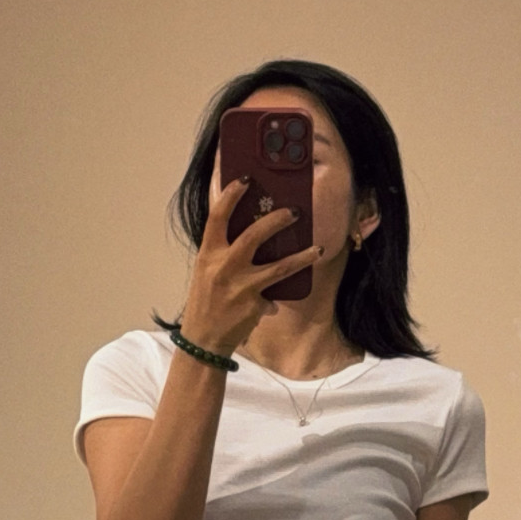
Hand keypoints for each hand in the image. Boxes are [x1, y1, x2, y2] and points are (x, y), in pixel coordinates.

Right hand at [179, 173, 323, 357]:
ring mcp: (241, 287)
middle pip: (254, 235)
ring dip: (301, 256)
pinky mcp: (254, 305)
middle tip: (295, 212)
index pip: (218, 217)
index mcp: (208, 254)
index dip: (232, 195)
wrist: (203, 340)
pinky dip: (280, 296)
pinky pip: (275, 294)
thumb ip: (223, 251)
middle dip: (277, 220)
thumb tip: (252, 231)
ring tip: (317, 249)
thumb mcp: (207, 272)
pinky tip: (288, 294)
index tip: (246, 179)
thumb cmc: (205, 302)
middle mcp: (224, 267)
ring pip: (279, 267)